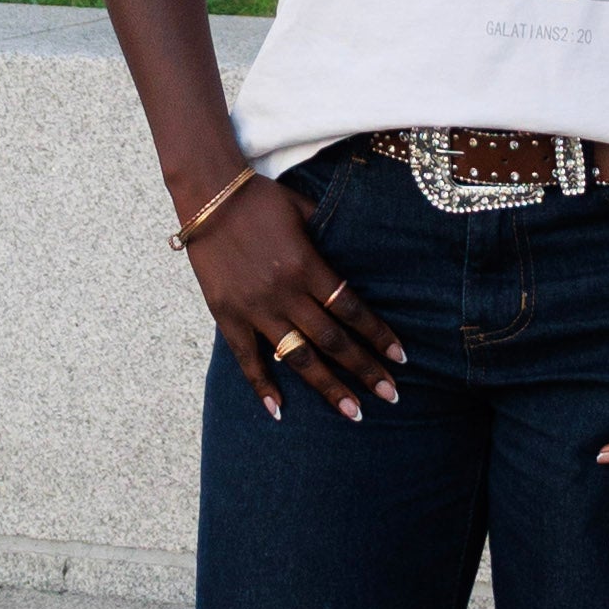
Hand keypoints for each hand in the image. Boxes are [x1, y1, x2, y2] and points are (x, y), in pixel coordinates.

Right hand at [189, 176, 406, 425]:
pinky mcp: (226, 315)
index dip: (379, 335)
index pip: (352, 310)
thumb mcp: (305, 211)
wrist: (208, 195)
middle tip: (391, 395)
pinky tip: (279, 410)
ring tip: (354, 413)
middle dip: (365, 370)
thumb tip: (359, 259)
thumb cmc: (261, 199)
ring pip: (298, 357)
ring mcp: (254, 308)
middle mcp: (284, 292)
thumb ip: (330, 238)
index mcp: (307, 266)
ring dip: (328, 387)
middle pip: (333, 341)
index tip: (400, 358)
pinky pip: (246, 358)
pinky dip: (262, 386)